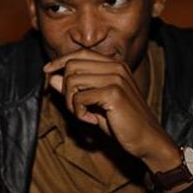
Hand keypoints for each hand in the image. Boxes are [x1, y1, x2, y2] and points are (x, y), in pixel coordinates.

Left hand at [43, 50, 179, 172]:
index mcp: (114, 65)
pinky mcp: (113, 93)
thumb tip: (51, 77)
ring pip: (72, 81)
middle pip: (72, 66)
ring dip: (71, 103)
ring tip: (84, 114)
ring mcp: (116, 78)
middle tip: (76, 107)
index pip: (80, 53)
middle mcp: (116, 67)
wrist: (146, 138)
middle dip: (66, 89)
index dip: (60, 61)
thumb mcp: (93, 103)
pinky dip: (79, 112)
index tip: (47, 71)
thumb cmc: (120, 121)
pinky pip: (79, 98)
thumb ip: (74, 88)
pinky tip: (91, 120)